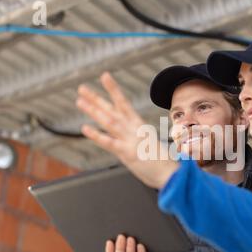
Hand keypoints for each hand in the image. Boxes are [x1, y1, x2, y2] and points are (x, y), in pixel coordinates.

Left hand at [76, 72, 178, 188]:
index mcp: (139, 126)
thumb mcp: (149, 146)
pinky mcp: (128, 153)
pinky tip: (84, 128)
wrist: (171, 174)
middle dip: (96, 98)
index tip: (105, 77)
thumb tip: (132, 139)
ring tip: (80, 101)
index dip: (114, 90)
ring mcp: (130, 140)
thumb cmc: (162, 163)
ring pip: (109, 121)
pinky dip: (96, 135)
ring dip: (93, 111)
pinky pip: (109, 143)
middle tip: (82, 88)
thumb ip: (137, 140)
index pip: (124, 104)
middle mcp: (134, 129)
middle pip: (113, 110)